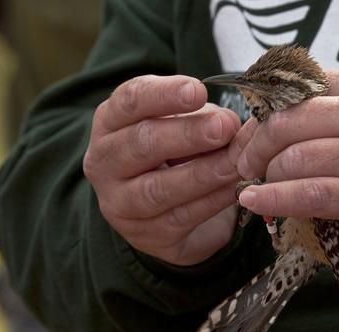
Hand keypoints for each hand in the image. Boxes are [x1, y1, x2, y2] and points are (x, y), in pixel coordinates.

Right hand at [84, 75, 240, 264]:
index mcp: (111, 122)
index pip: (130, 101)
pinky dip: (210, 201)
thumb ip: (203, 118)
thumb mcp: (183, 125)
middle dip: (186, 134)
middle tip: (222, 128)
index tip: (198, 90)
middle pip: (141, 143)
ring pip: (157, 188)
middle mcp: (104, 162)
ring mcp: (119, 203)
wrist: (166, 211)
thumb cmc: (176, 153)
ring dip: (201, 174)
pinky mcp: (144, 234)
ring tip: (233, 163)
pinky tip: (234, 188)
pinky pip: (180, 218)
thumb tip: (230, 124)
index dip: (164, 94)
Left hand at [230, 65, 338, 254]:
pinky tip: (257, 202)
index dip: (259, 114)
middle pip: (287, 124)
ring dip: (265, 175)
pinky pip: (312, 195)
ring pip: (296, 160)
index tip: (246, 135)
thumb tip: (274, 108)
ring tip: (255, 184)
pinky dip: (277, 199)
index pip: (294, 90)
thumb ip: (333, 97)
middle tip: (244, 162)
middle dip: (254, 146)